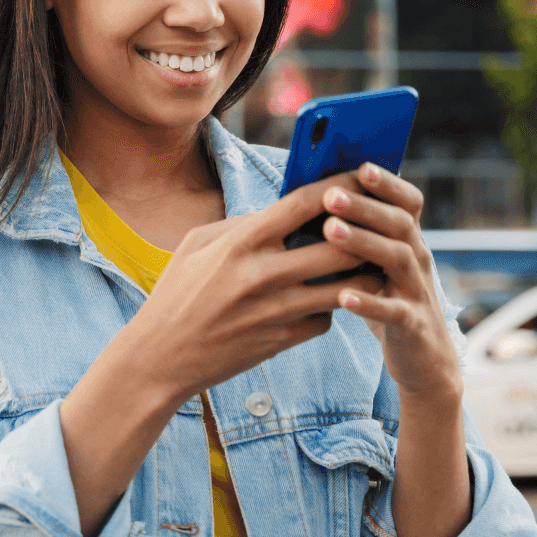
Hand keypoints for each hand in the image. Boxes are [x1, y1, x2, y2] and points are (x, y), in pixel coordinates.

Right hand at [122, 172, 384, 405]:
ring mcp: (277, 311)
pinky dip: (330, 307)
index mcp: (240, 243)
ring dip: (362, 273)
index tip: (360, 178)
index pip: (303, 204)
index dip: (340, 186)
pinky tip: (325, 300)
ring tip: (368, 262)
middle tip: (376, 226)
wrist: (161, 358)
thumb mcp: (196, 245)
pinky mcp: (284, 340)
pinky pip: (326, 318)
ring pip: (347, 288)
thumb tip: (284, 210)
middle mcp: (263, 275)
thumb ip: (242, 224)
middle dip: (365, 234)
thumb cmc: (176, 294)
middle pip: (341, 247)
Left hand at [320, 163, 461, 399]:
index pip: (407, 202)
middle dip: (365, 207)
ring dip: (364, 243)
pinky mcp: (412, 325)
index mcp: (406, 239)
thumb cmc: (385, 298)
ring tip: (330, 232)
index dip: (388, 183)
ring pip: (398, 259)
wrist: (424, 359)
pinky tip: (343, 296)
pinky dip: (370, 303)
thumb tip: (311, 197)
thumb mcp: (375, 263)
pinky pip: (394, 311)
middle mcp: (417, 258)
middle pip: (399, 224)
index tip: (361, 166)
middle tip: (330, 195)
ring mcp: (417, 291)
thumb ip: (356, 233)